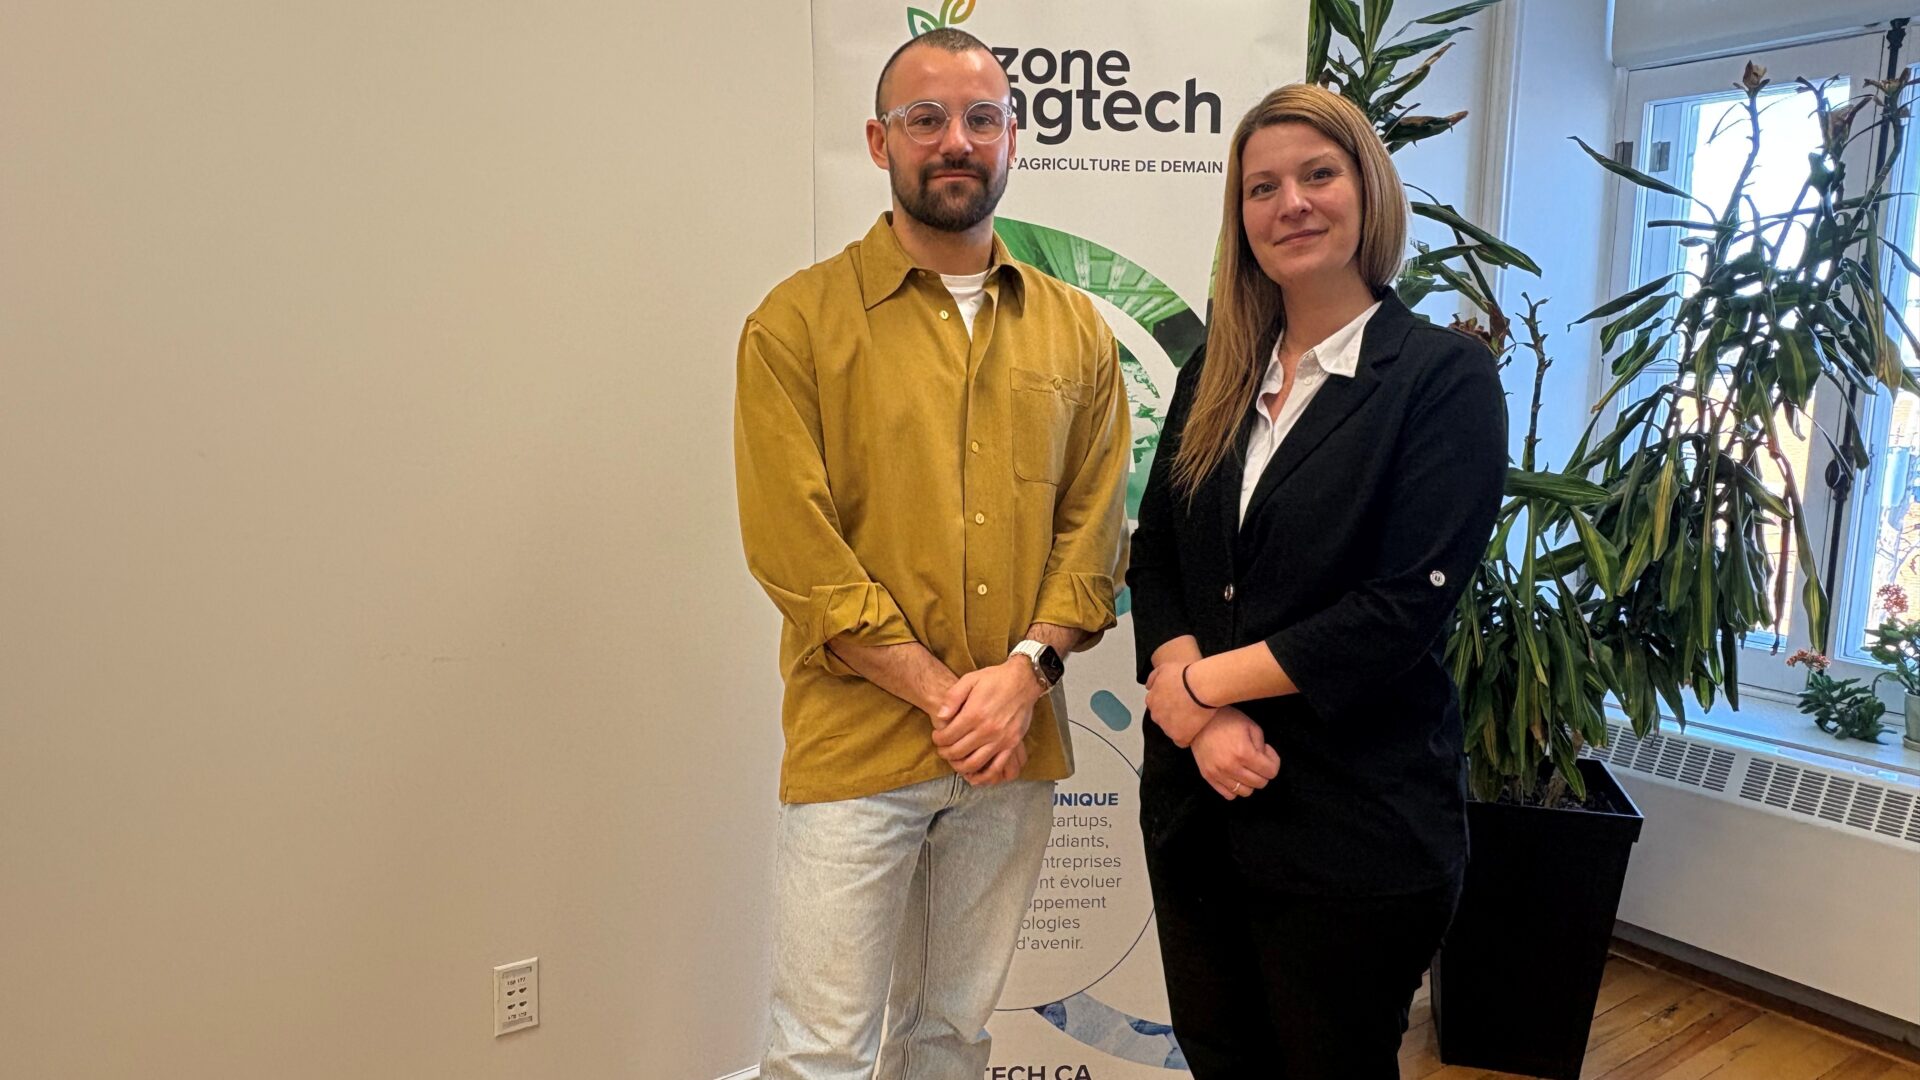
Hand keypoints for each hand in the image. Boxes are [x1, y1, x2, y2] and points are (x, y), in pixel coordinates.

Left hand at [933, 659, 1043, 781]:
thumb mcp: (969, 679)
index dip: (938, 739)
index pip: (948, 736)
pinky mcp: (1012, 745)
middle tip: (942, 749)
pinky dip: (983, 776)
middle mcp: (986, 730)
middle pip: (958, 752)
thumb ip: (952, 698)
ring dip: (959, 766)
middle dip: (945, 753)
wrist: (1023, 680)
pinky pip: (996, 768)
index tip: (936, 737)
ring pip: (974, 764)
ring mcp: (1000, 740)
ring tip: (955, 760)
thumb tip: (940, 716)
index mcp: (974, 714)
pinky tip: (974, 774)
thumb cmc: (995, 679)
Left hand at [1145, 661, 1216, 746]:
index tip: (1180, 701)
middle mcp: (1156, 715)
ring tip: (1195, 716)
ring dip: (1182, 726)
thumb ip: (1153, 678)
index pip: (1157, 707)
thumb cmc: (1186, 676)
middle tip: (1189, 708)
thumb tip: (1148, 687)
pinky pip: (1182, 741)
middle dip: (1174, 716)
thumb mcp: (1165, 668)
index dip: (1170, 704)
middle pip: (1164, 719)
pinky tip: (1196, 728)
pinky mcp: (1179, 737)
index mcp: (1152, 700)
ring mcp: (1167, 727)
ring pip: (1172, 730)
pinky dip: (1188, 737)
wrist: (1202, 686)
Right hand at [1191, 706, 1280, 799]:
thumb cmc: (1227, 720)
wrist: (1198, 720)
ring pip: (1245, 792)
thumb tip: (1264, 761)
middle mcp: (1231, 767)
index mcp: (1244, 753)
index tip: (1266, 752)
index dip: (1273, 761)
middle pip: (1260, 783)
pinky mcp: (1208, 777)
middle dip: (1263, 772)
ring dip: (1250, 782)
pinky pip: (1228, 794)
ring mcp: (1218, 774)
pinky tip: (1234, 775)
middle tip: (1257, 759)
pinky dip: (1235, 788)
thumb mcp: (1251, 726)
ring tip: (1245, 768)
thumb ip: (1263, 746)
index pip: (1271, 772)